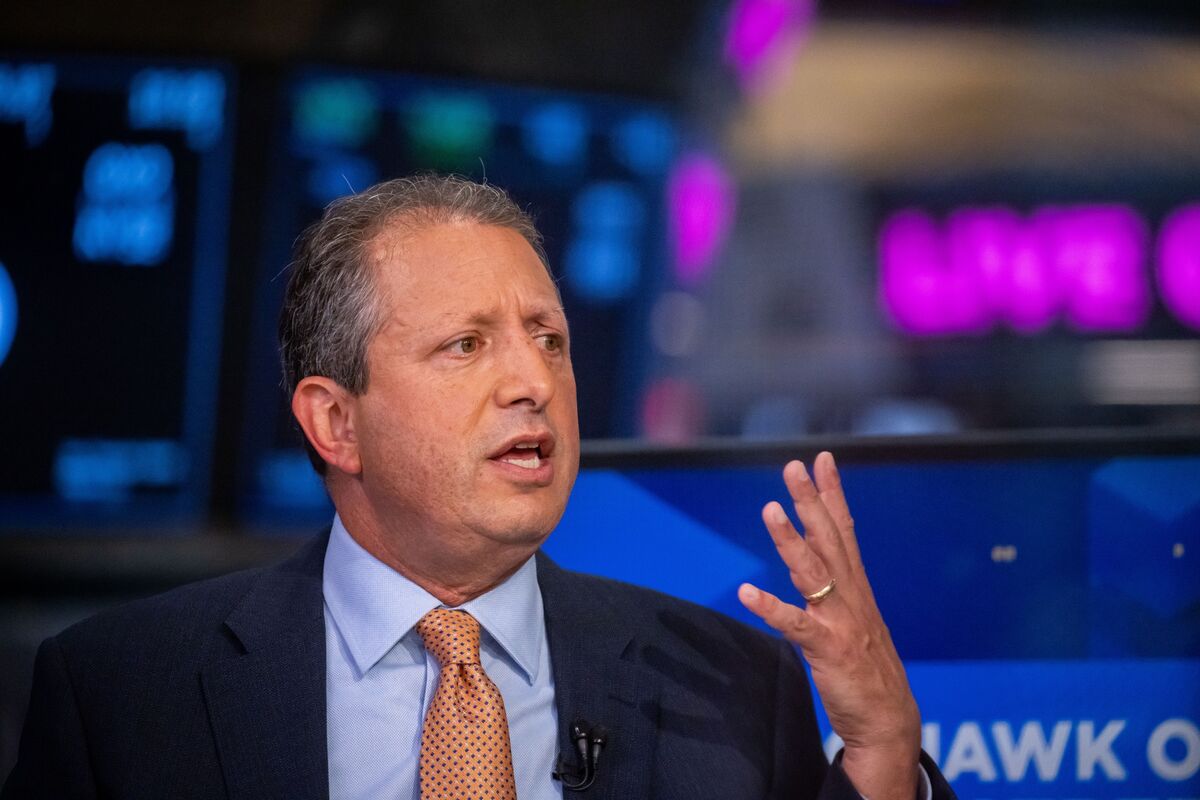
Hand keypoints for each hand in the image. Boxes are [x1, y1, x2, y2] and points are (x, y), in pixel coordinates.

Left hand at [738, 452, 920, 799]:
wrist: (889, 723)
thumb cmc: (868, 672)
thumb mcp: (856, 620)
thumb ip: (837, 589)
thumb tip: (815, 560)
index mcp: (857, 589)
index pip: (844, 531)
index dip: (833, 494)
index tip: (823, 459)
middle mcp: (851, 597)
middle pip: (830, 540)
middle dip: (812, 501)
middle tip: (794, 467)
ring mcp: (841, 622)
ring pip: (813, 572)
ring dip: (790, 540)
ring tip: (770, 510)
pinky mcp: (827, 649)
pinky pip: (795, 625)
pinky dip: (771, 608)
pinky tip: (747, 594)